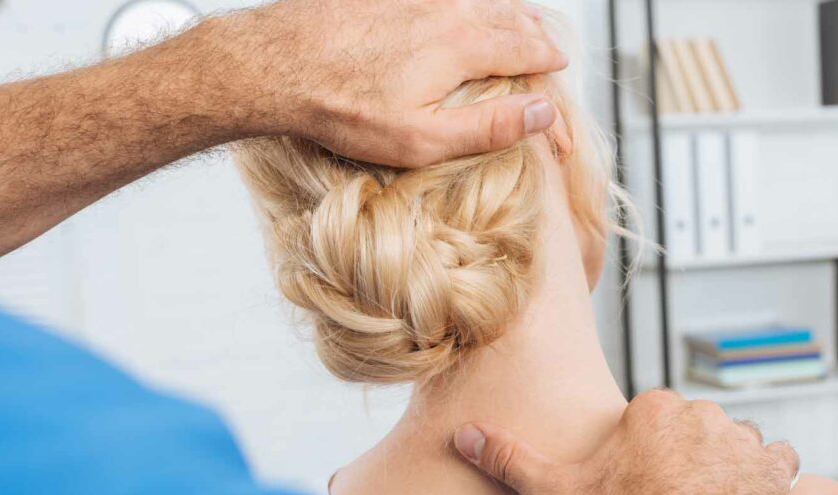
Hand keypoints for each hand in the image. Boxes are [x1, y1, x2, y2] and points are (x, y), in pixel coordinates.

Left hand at [198, 0, 567, 166]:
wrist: (278, 65)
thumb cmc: (346, 109)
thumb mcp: (424, 138)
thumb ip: (490, 126)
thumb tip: (543, 112)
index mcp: (462, 46)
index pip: (526, 47)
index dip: (548, 59)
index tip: (560, 65)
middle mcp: (445, 10)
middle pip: (507, 15)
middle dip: (533, 31)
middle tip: (546, 43)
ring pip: (476, 0)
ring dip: (503, 12)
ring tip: (516, 21)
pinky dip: (465, 6)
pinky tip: (457, 13)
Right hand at [454, 390, 798, 494]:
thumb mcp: (556, 492)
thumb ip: (509, 457)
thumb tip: (462, 435)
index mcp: (653, 410)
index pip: (654, 417)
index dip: (647, 452)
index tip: (641, 481)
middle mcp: (702, 416)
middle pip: (695, 427)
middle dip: (687, 455)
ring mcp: (742, 442)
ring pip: (735, 442)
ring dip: (727, 465)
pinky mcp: (773, 472)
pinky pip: (778, 460)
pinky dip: (767, 478)